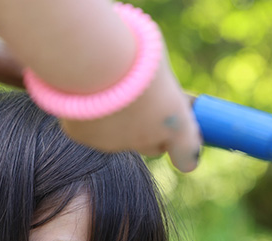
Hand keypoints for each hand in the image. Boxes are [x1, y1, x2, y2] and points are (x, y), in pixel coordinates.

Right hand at [60, 57, 201, 171]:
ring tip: (109, 86)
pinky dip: (91, 114)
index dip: (184, 144)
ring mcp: (114, 143)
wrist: (87, 52)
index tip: (181, 129)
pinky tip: (87, 89)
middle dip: (152, 130)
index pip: (188, 159)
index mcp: (177, 126)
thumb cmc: (132, 50)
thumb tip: (160, 90)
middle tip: (143, 102)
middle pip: (154, 146)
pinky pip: (92, 128)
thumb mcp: (160, 65)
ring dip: (119, 119)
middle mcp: (147, 141)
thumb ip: (164, 86)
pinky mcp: (84, 137)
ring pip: (121, 138)